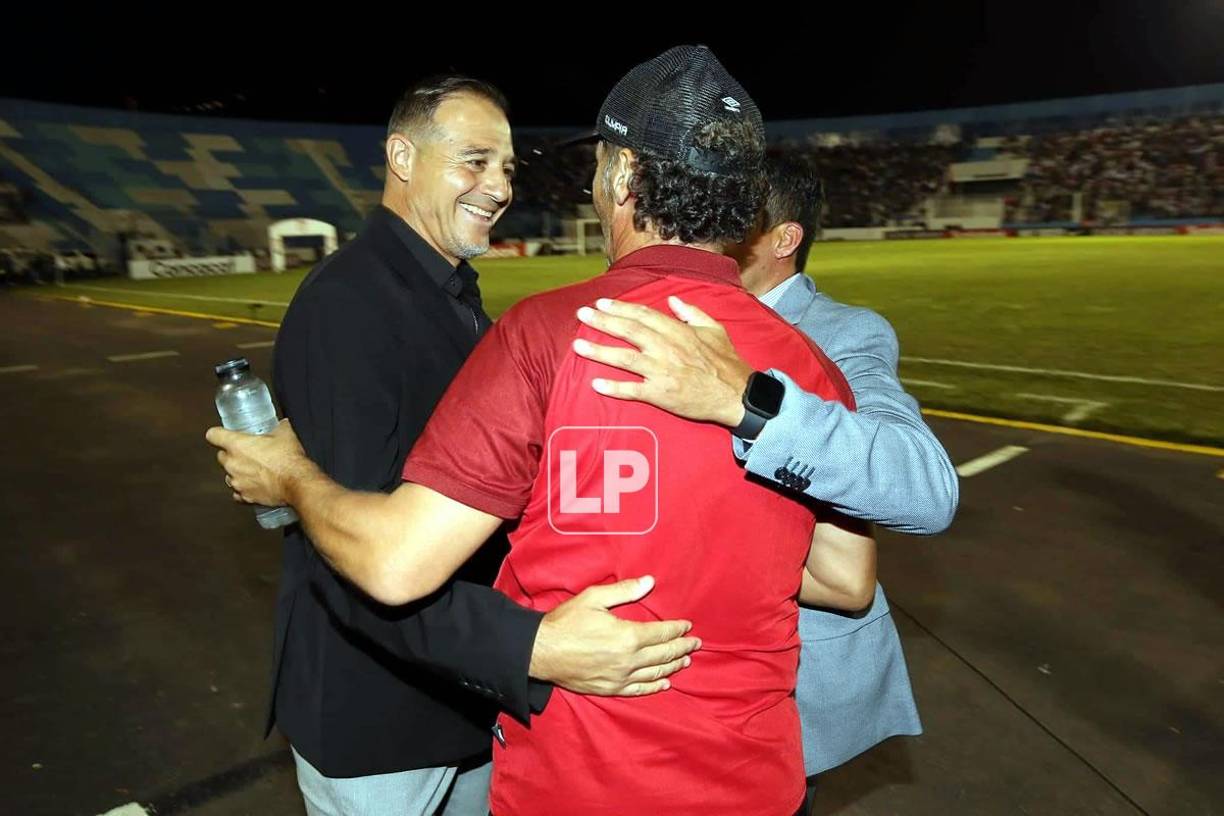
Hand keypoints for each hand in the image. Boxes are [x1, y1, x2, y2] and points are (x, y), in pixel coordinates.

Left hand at [205, 419, 310, 506]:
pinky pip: (238, 493)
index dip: (218, 434)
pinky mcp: (245, 497)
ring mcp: (237, 482)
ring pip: (229, 475)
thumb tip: (283, 424)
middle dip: (232, 454)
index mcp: (236, 444)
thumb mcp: (286, 434)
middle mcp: (232, 464)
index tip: (223, 435)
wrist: (297, 483)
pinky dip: (244, 489)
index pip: (213, 435)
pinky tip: (255, 485)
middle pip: (221, 456)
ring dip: (238, 472)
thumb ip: (280, 427)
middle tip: (248, 453)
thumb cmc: (288, 460)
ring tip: (254, 470)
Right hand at [530, 575, 701, 696]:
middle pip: (664, 654)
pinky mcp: (610, 689)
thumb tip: (650, 582)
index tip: (688, 626)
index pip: (662, 633)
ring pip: (655, 673)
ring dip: (673, 666)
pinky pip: (639, 690)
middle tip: (696, 644)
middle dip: (682, 647)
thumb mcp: (594, 598)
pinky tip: (665, 683)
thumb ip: (624, 591)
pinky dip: (655, 686)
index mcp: (627, 636)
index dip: (677, 629)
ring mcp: (620, 677)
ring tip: (685, 661)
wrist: (541, 651)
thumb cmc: (566, 622)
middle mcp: (628, 660)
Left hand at [572, 296, 752, 427]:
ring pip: (624, 358)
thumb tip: (672, 300)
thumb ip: (692, 312)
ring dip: (599, 351)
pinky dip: (614, 387)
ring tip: (577, 346)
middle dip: (602, 321)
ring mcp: (662, 372)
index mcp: (677, 331)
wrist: (737, 394)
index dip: (620, 308)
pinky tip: (595, 384)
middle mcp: (666, 348)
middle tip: (581, 315)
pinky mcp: (661, 394)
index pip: (643, 315)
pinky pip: (633, 390)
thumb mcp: (714, 329)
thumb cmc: (726, 363)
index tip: (602, 303)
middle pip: (628, 331)